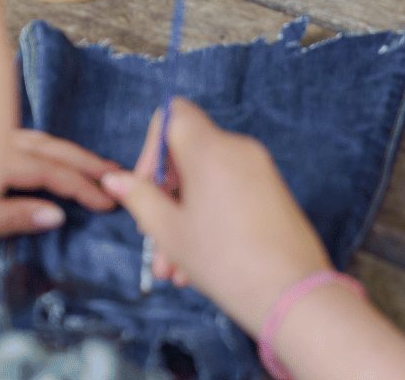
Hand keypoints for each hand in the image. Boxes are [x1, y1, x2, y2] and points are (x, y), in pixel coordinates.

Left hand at [0, 130, 119, 240]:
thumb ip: (11, 217)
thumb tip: (57, 216)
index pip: (52, 172)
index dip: (82, 187)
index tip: (107, 202)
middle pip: (52, 150)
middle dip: (86, 162)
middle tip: (116, 172)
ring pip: (39, 141)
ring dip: (69, 153)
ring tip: (93, 163)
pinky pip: (25, 141)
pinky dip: (48, 148)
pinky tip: (52, 155)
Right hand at [102, 99, 331, 337]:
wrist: (290, 289)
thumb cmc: (224, 260)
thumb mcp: (169, 231)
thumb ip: (139, 198)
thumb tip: (115, 180)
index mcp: (211, 148)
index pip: (173, 114)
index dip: (152, 146)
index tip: (146, 187)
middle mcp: (238, 148)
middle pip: (187, 155)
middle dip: (165, 198)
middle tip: (154, 244)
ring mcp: (259, 166)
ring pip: (206, 181)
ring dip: (183, 219)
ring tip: (173, 270)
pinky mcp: (271, 187)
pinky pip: (229, 190)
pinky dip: (209, 217)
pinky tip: (196, 264)